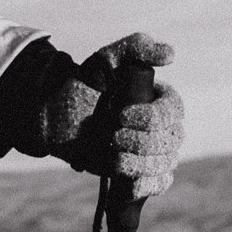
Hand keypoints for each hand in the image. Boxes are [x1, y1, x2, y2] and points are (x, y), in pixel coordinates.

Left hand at [9, 32, 183, 197]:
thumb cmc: (85, 84)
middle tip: (111, 135)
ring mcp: (154, 152)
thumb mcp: (107, 60)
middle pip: (169, 141)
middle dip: (140, 141)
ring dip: (138, 162)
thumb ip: (137, 47)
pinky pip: (158, 183)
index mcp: (162, 100)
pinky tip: (130, 183)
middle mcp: (164, 127)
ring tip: (112, 154)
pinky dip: (147, 184)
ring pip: (163, 164)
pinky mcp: (141, 172)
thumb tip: (170, 54)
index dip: (150, 118)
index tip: (120, 115)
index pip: (172, 112)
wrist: (58, 116)